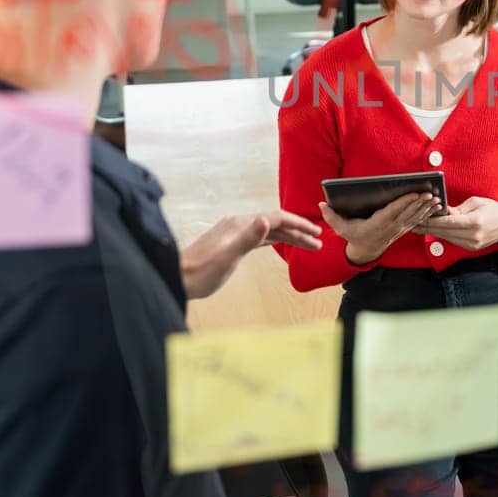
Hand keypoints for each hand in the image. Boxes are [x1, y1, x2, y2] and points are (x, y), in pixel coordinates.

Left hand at [181, 210, 321, 298]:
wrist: (178, 278)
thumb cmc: (201, 272)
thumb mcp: (228, 256)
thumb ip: (248, 237)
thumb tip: (266, 219)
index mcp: (240, 224)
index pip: (276, 218)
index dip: (298, 225)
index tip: (316, 232)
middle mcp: (239, 224)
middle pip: (275, 223)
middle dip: (298, 231)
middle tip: (318, 242)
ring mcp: (235, 233)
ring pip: (269, 231)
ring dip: (289, 237)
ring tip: (308, 245)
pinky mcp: (232, 243)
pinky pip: (260, 238)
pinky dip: (275, 241)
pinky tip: (282, 245)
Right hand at [319, 192, 442, 265]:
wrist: (365, 251)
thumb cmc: (354, 235)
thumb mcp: (341, 228)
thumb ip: (332, 216)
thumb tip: (322, 204)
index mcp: (377, 224)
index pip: (394, 211)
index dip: (405, 202)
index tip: (415, 193)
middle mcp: (390, 227)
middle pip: (408, 213)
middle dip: (420, 203)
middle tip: (432, 193)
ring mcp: (398, 229)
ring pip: (415, 217)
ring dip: (427, 208)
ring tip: (438, 199)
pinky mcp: (403, 229)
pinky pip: (417, 220)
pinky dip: (427, 213)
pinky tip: (436, 206)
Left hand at [415, 196, 497, 251]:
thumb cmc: (494, 209)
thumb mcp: (476, 203)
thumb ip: (458, 209)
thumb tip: (441, 212)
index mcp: (474, 222)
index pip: (447, 223)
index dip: (431, 221)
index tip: (418, 218)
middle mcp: (473, 236)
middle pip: (444, 233)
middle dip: (427, 228)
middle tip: (411, 223)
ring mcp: (472, 244)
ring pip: (446, 238)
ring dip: (432, 232)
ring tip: (418, 226)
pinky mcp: (471, 248)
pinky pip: (452, 241)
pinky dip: (442, 235)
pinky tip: (432, 230)